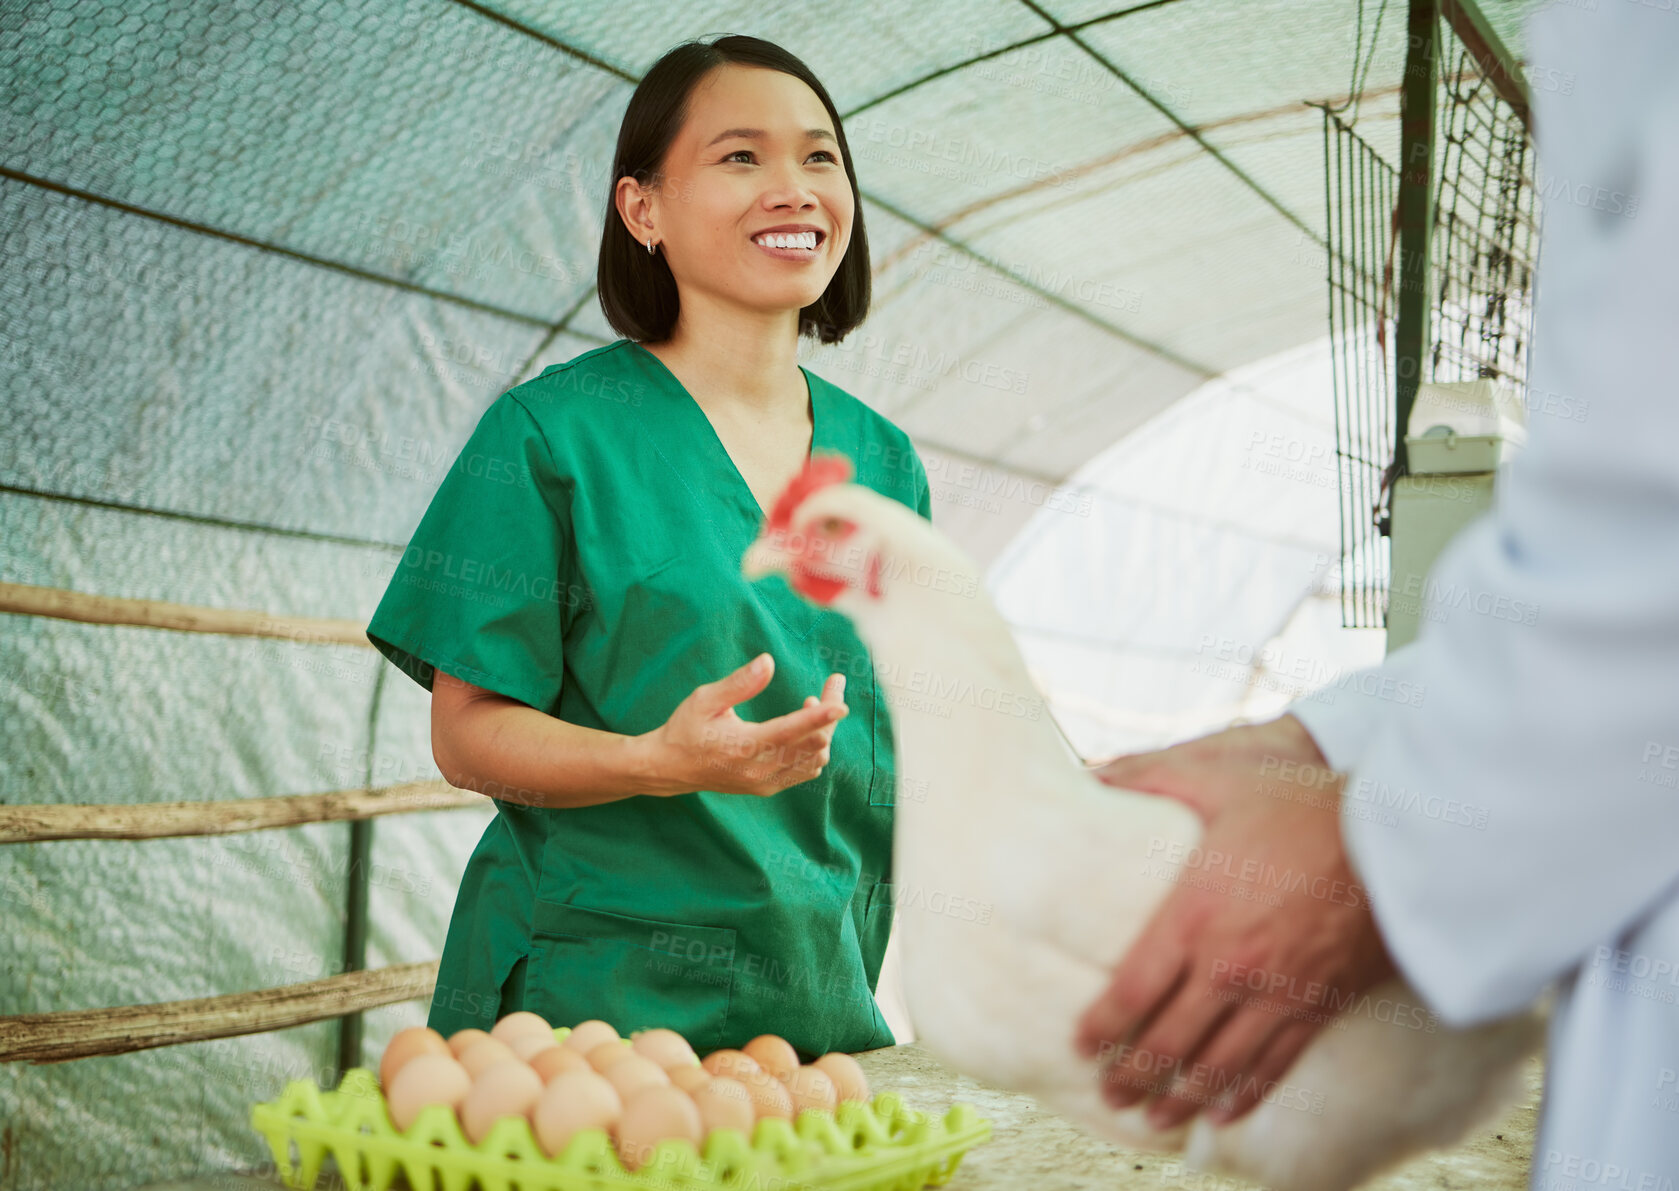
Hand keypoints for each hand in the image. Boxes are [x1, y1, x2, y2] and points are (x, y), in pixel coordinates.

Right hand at [639, 653, 847, 796]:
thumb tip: (768, 661)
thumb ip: (739, 683)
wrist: (670, 768)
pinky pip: (806, 771)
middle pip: (813, 744)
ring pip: (815, 760)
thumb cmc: (686, 728)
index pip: (792, 731)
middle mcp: (758, 770)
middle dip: (830, 713)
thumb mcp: (705, 699)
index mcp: (743, 746)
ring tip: (813, 703)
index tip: (841, 702)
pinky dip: (815, 749)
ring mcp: (765, 783)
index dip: (820, 716)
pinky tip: (806, 728)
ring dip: (824, 731)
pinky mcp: (767, 788)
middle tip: (834, 684)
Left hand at [1073, 721, 1394, 1129]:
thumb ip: (1150, 776)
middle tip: (1107, 1093)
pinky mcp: (1318, 1009)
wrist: (1403, 842)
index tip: (1080, 1044)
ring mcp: (1276, 996)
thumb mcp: (1221, 778)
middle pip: (1166, 1042)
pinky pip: (1273, 1067)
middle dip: (1130, 1075)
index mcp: (1195, 915)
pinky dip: (1244, 1095)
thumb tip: (1091, 772)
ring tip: (1151, 1117)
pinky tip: (1224, 1113)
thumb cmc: (1306, 806)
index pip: (1131, 991)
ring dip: (1179, 1099)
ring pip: (1216, 1067)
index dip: (1101, 1026)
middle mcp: (1229, 967)